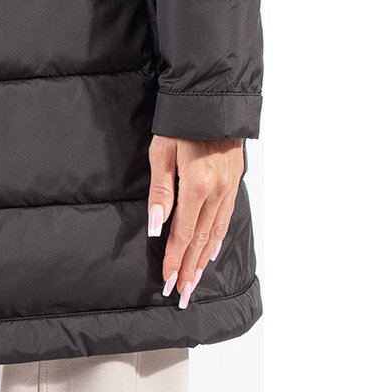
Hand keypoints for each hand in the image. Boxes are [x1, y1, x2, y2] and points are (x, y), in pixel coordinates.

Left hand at [147, 136, 243, 306]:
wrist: (212, 97)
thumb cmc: (181, 122)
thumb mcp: (161, 153)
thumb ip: (160, 193)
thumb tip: (156, 226)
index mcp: (197, 185)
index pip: (183, 234)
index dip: (174, 260)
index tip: (168, 282)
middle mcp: (217, 190)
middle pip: (201, 240)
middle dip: (190, 269)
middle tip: (183, 294)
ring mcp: (229, 186)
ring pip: (216, 232)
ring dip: (204, 259)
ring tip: (196, 280)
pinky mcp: (234, 179)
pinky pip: (226, 216)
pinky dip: (218, 237)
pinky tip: (213, 251)